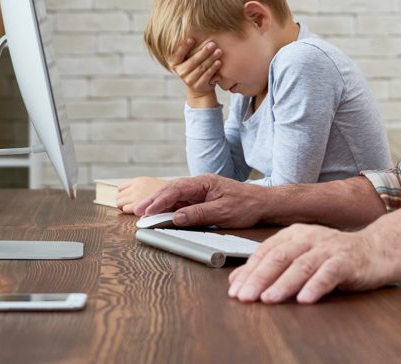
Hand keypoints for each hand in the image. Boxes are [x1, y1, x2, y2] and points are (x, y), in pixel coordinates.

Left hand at [115, 176, 166, 213]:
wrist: (179, 194)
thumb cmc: (168, 193)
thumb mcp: (153, 185)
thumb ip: (142, 189)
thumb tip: (128, 194)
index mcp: (139, 181)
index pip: (121, 188)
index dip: (125, 195)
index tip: (128, 200)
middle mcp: (136, 187)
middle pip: (118, 196)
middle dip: (124, 202)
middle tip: (130, 207)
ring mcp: (135, 196)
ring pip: (119, 203)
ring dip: (125, 207)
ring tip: (134, 211)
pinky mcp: (136, 206)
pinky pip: (125, 209)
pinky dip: (129, 212)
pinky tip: (137, 213)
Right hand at [134, 174, 264, 227]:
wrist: (263, 204)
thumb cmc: (247, 205)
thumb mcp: (223, 212)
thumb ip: (198, 214)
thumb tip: (177, 217)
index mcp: (204, 182)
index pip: (176, 189)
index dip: (160, 200)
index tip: (147, 210)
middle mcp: (199, 185)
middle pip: (171, 191)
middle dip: (153, 201)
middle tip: (137, 212)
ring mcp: (200, 193)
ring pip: (174, 198)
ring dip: (159, 206)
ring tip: (143, 215)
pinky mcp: (202, 201)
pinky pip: (182, 204)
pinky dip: (170, 210)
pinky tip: (161, 216)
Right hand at [168, 37, 221, 107]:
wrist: (199, 88)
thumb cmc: (195, 67)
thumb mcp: (189, 58)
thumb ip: (191, 49)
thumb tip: (197, 29)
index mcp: (175, 63)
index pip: (178, 54)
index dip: (184, 46)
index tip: (191, 38)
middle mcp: (180, 72)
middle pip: (193, 61)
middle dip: (204, 52)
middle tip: (213, 44)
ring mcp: (188, 80)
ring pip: (201, 67)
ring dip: (211, 59)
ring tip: (219, 51)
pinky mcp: (198, 85)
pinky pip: (207, 75)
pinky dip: (213, 68)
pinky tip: (219, 62)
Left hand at [227, 224, 390, 304]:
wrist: (376, 250)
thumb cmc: (336, 255)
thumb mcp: (301, 256)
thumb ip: (272, 264)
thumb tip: (238, 279)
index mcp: (296, 234)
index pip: (267, 251)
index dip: (249, 270)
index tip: (235, 289)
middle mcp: (310, 237)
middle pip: (280, 257)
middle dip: (260, 278)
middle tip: (245, 296)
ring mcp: (329, 248)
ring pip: (302, 265)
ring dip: (283, 283)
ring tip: (269, 299)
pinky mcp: (347, 261)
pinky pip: (329, 274)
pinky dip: (316, 286)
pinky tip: (305, 299)